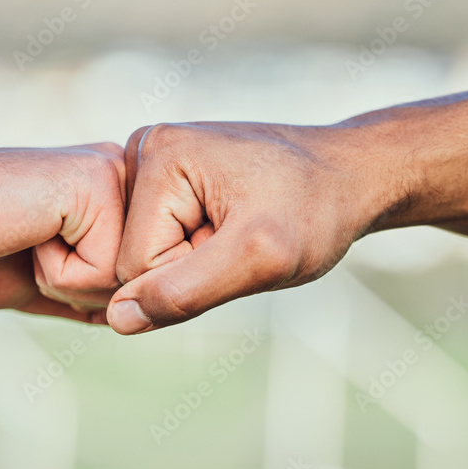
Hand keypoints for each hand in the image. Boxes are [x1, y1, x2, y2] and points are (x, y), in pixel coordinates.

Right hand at [0, 143, 125, 323]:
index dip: (77, 293)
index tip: (25, 251)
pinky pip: (106, 272)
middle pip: (138, 280)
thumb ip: (83, 294)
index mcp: (104, 190)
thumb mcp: (35, 281)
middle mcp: (117, 172)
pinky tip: (24, 234)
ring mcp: (111, 173)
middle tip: (23, 247)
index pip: (132, 277)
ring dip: (66, 284)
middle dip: (78, 290)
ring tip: (23, 238)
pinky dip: (58, 275)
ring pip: (127, 280)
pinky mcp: (96, 183)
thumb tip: (127, 317)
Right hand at [107, 122, 399, 333]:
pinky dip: (196, 247)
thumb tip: (117, 319)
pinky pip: (159, 239)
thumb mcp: (259, 258)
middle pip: (132, 258)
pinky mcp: (165, 178)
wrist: (350, 175)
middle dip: (189, 266)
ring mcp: (152, 162)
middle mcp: (143, 149)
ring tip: (238, 229)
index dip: (190, 277)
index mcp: (155, 154)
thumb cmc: (316, 208)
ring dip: (194, 260)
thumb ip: (185, 292)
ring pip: (145, 253)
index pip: (133, 265)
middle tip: (241, 238)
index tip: (239, 246)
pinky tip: (230, 225)